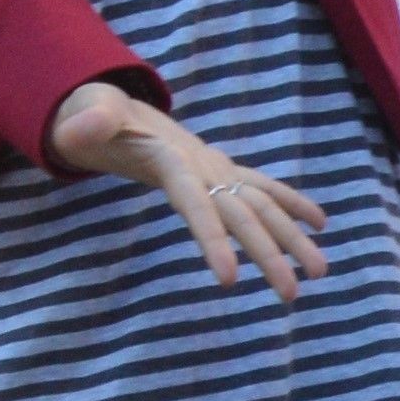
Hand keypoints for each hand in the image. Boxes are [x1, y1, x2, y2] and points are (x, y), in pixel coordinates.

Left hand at [46, 80, 330, 301]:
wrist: (109, 105)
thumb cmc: (88, 119)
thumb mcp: (79, 120)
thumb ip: (85, 124)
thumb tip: (89, 127)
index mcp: (170, 159)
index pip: (196, 203)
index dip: (213, 239)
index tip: (230, 281)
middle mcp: (203, 163)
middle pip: (242, 212)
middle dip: (269, 253)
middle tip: (290, 295)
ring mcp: (216, 166)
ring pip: (261, 204)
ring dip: (292, 238)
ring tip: (320, 273)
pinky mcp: (220, 170)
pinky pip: (262, 188)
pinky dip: (292, 204)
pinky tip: (319, 226)